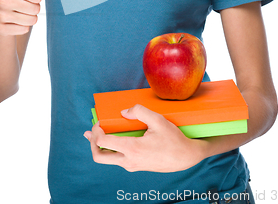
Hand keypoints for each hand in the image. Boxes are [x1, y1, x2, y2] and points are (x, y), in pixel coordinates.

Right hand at [0, 0, 42, 36]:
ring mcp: (0, 9)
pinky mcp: (0, 26)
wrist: (4, 24)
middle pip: (37, 1)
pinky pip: (26, 28)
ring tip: (21, 14)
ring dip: (31, 18)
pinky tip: (15, 23)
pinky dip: (24, 28)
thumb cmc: (20, 0)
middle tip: (26, 4)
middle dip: (36, 6)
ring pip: (33, 17)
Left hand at [83, 104, 206, 171]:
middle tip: (91, 131)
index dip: (96, 131)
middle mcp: (129, 161)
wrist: (186, 157)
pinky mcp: (136, 166)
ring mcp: (132, 165)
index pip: (103, 143)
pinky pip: (117, 159)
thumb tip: (124, 112)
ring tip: (96, 133)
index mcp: (132, 149)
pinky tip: (113, 140)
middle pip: (99, 157)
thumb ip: (139, 111)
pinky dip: (110, 149)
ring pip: (108, 159)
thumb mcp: (158, 120)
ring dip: (100, 146)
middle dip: (92, 143)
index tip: (99, 121)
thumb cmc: (173, 139)